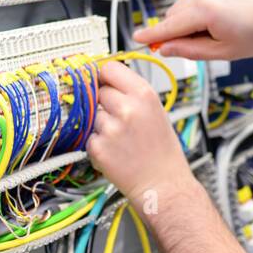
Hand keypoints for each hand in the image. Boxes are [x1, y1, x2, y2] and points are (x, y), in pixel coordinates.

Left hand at [88, 61, 191, 207]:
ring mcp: (111, 129)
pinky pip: (88, 136)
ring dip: (100, 124)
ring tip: (120, 139)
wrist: (163, 184)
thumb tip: (104, 78)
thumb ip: (131, 91)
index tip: (101, 80)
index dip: (103, 75)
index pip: (109, 68)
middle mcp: (127, 108)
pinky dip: (97, 143)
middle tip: (119, 119)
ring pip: (91, 114)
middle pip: (97, 90)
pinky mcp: (98, 148)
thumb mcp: (155, 109)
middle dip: (103, 103)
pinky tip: (114, 151)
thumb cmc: (162, 150)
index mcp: (144, 94)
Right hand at [131, 0, 252, 60]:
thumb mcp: (224, 52)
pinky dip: (202, 7)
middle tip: (192, 46)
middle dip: (176, 30)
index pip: (170, 25)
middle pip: (175, 13)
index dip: (152, 34)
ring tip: (216, 32)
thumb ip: (190, 50)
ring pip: (186, 3)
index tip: (137, 38)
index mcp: (207, 11)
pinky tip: (221, 17)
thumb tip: (166, 48)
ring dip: (190, 19)